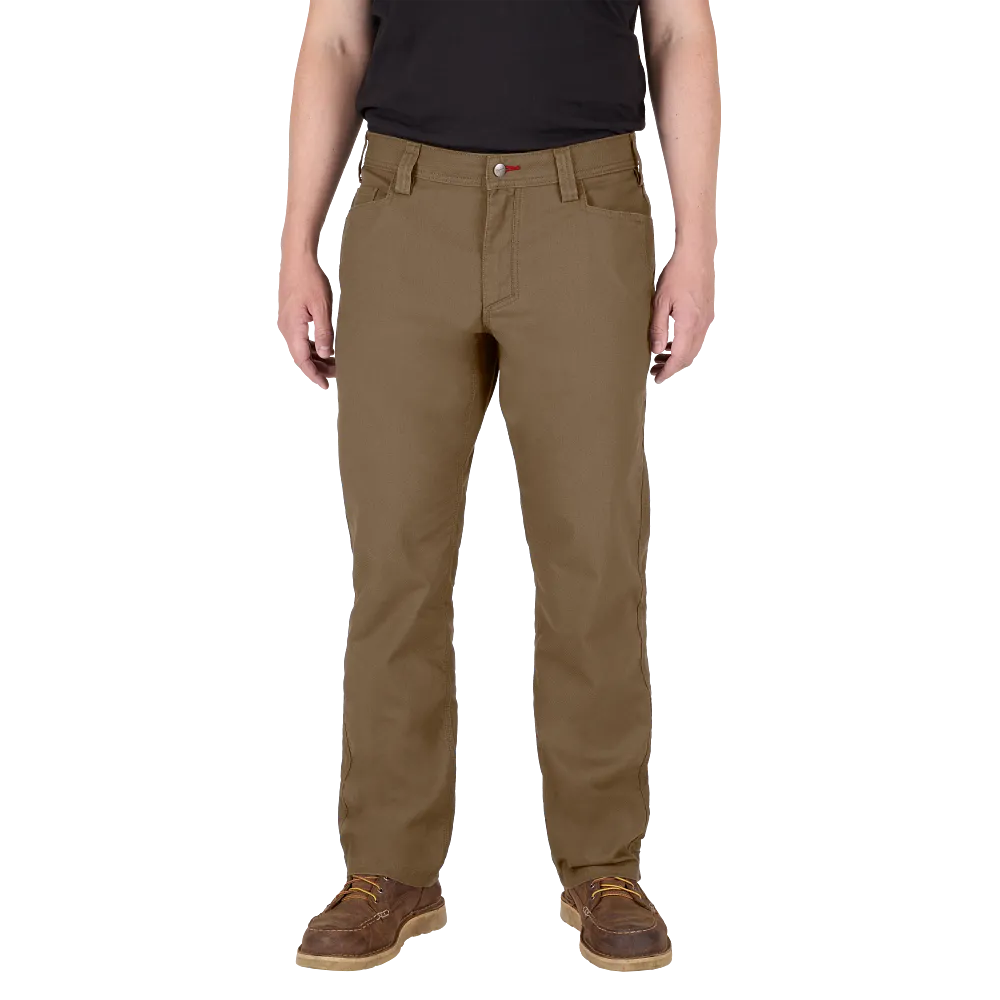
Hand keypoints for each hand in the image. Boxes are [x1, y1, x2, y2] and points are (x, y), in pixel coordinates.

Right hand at [277, 257, 336, 391]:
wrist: (297, 260)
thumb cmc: (309, 280)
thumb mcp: (322, 308)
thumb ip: (323, 333)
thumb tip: (325, 354)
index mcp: (294, 329)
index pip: (303, 361)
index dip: (314, 375)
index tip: (325, 386)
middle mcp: (287, 329)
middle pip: (301, 358)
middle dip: (317, 369)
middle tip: (336, 374)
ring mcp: (287, 323)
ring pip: (300, 349)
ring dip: (315, 358)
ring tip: (333, 363)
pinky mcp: (290, 317)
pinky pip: (300, 339)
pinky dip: (311, 346)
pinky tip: (323, 347)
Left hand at [649, 248, 716, 382]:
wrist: (697, 256)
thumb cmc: (677, 275)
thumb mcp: (660, 302)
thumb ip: (659, 329)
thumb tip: (656, 351)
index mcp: (688, 325)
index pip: (678, 357)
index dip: (667, 371)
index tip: (657, 378)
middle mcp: (701, 326)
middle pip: (688, 357)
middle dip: (672, 367)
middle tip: (656, 369)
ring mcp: (707, 320)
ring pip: (695, 348)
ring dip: (680, 356)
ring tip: (662, 357)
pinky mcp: (708, 314)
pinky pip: (699, 338)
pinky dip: (687, 346)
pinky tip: (676, 342)